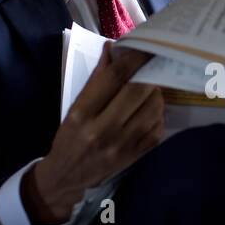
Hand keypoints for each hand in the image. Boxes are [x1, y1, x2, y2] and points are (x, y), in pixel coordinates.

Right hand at [21, 43, 165, 224]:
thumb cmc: (69, 137)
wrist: (67, 177)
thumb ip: (96, 80)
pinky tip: (150, 110)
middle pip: (137, 92)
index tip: (143, 47)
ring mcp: (121, 146)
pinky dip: (158, 114)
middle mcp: (102, 131)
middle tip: (152, 64)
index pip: (114, 78)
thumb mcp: (75, 108)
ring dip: (156, 93)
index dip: (133, 58)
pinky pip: (157, 128)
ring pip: (152, 109)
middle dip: (149, 73)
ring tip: (150, 88)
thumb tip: (113, 50)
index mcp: (82, 114)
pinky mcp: (135, 156)